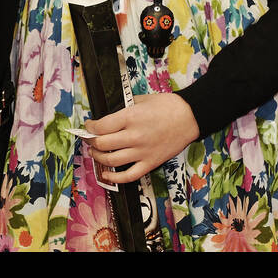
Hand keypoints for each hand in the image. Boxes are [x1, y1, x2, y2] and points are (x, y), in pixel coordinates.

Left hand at [84, 93, 199, 182]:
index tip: (88, 126)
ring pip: (112, 160)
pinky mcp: (150, 163)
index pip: (101, 126)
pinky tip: (106, 174)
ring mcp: (142, 152)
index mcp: (131, 117)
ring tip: (95, 152)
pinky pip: (128, 175)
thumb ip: (124, 108)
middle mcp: (134, 136)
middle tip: (89, 138)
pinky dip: (114, 177)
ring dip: (98, 157)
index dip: (90, 127)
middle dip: (91, 141)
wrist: (189, 117)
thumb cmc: (166, 105)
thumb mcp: (141, 99)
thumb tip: (107, 117)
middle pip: (103, 144)